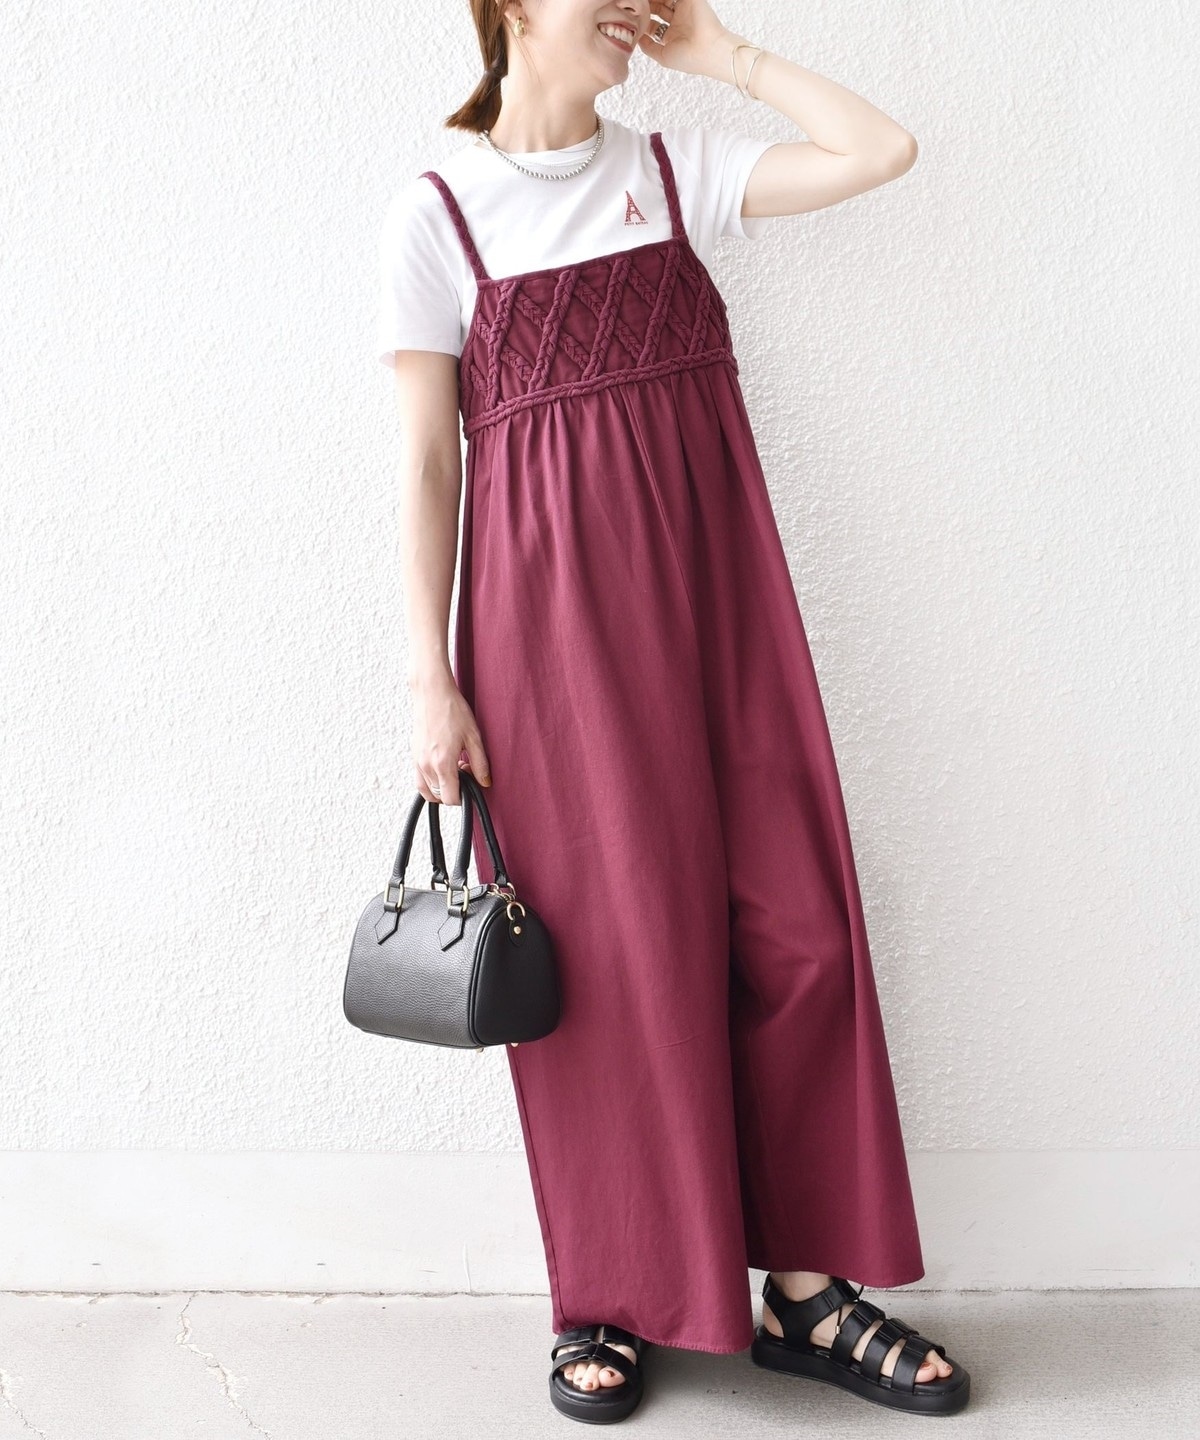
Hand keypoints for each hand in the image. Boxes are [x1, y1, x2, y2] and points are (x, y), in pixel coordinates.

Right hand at [409, 671, 491, 805]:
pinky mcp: (413, 755)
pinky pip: (419, 780)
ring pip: (427, 791)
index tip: (471, 781)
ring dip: (441, 788)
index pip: (450, 798)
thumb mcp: (473, 737)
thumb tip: (485, 781)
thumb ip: (480, 763)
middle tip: (464, 770)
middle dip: (454, 791)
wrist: (432, 693)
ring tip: (453, 769)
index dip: (463, 797)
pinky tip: (442, 765)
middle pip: (439, 797)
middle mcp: (426, 765)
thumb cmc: (452, 710)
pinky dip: (430, 781)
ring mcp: (417, 761)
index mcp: (442, 763)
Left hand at [637, 0, 730, 76]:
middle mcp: (678, 21)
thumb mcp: (663, 57)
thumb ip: (649, 48)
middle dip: (646, 7)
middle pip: (657, 8)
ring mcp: (684, 9)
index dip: (642, 21)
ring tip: (642, 1)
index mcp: (672, 35)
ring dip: (653, 1)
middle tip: (636, 5)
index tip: (634, 19)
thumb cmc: (689, 58)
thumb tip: (637, 39)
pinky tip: (652, 1)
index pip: (653, 24)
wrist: (709, 49)